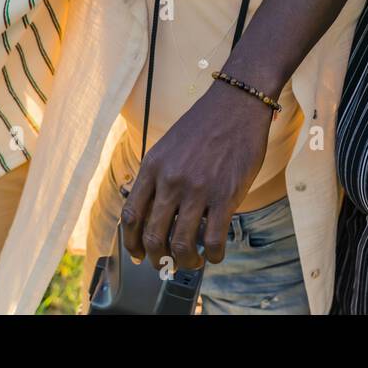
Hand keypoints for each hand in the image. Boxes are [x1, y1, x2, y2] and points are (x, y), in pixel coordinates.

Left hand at [120, 82, 270, 271]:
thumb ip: (158, 175)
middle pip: (153, 235)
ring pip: (180, 244)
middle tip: (164, 263)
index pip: (131, 215)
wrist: (237, 105)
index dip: (131, 241)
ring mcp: (198, 189)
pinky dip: (212, 256)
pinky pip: (212, 239)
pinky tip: (215, 255)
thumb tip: (152, 209)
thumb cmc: (205, 124)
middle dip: (156, 258)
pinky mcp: (225, 196)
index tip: (137, 252)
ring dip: (184, 261)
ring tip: (191, 262)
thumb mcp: (169, 146)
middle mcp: (171, 180)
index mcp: (153, 167)